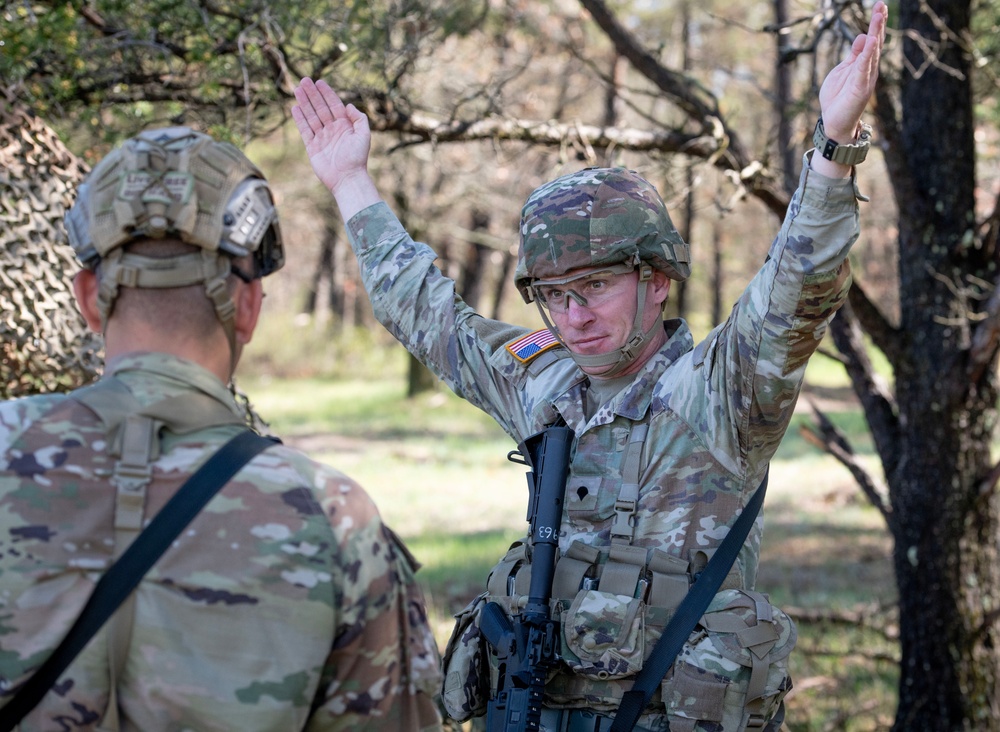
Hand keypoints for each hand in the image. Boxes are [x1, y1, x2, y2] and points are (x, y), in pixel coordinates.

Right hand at [292, 78, 371, 196]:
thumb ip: (359, 118)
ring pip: (311, 116)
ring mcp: (322, 138)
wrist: (347, 179)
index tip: (319, 82)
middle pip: (320, 108)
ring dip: (304, 103)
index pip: (334, 105)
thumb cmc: (358, 158)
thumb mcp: (364, 135)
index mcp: (345, 126)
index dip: (327, 93)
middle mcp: (333, 130)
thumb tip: (348, 105)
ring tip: (297, 90)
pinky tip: (295, 108)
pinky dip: (300, 120)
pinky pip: (305, 130)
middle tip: (304, 80)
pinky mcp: (313, 147)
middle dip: (312, 94)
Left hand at [818, 1, 887, 143]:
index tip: (879, 6)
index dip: (875, 24)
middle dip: (878, 23)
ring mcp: (866, 77)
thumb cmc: (837, 98)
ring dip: (876, 33)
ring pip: (872, 51)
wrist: (834, 123)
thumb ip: (853, 55)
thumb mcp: (842, 71)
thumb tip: (862, 35)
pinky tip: (872, 39)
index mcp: (863, 64)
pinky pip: (864, 67)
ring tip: (878, 15)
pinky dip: (868, 53)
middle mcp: (868, 69)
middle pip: (875, 42)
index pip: (871, 40)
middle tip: (881, 5)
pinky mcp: (860, 87)